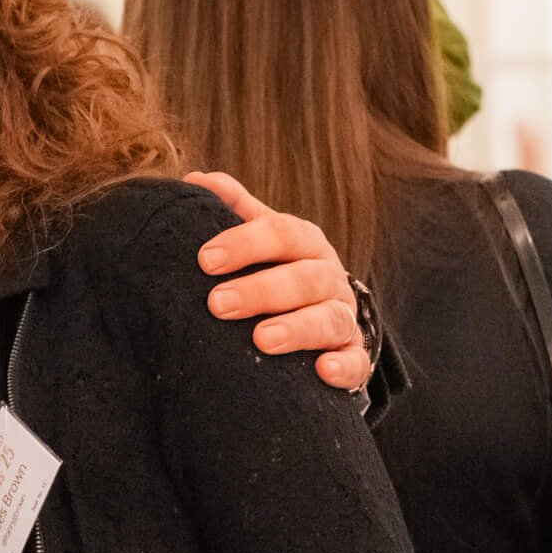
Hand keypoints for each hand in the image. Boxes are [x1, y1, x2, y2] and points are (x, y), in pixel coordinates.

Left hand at [186, 170, 368, 389]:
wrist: (319, 310)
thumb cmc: (277, 267)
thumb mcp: (260, 235)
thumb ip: (232, 208)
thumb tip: (195, 179)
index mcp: (305, 242)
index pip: (281, 233)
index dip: (245, 244)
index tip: (204, 259)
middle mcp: (329, 276)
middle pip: (303, 279)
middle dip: (261, 291)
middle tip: (217, 304)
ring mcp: (345, 316)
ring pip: (330, 319)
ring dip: (297, 329)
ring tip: (262, 340)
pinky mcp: (353, 355)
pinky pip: (356, 362)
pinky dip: (344, 368)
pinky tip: (322, 372)